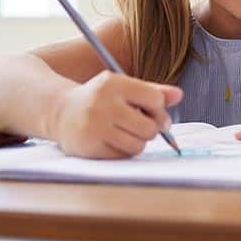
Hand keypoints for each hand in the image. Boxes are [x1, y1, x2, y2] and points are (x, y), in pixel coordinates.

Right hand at [48, 71, 183, 157]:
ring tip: (128, 133)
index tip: (153, 111)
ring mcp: (94, 127)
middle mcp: (102, 104)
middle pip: (150, 127)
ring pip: (138, 145)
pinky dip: (124, 151)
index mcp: (113, 83)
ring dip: (139, 142)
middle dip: (151, 128)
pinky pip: (123, 156)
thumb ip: (152, 91)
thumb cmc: (100, 98)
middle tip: (143, 125)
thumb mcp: (123, 86)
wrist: (61, 111)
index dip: (160, 109)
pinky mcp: (89, 147)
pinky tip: (114, 141)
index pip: (155, 99)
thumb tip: (180, 95)